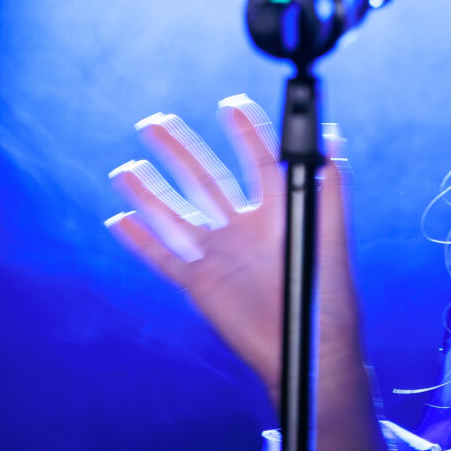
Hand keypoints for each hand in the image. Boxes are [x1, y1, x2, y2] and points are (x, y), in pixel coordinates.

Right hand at [106, 97, 387, 450]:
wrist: (310, 347)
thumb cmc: (328, 292)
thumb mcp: (330, 233)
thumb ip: (329, 186)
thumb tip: (332, 136)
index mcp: (278, 209)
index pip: (257, 159)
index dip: (246, 131)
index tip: (230, 103)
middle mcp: (244, 226)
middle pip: (204, 178)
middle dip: (179, 150)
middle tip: (153, 121)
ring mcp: (219, 253)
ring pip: (175, 213)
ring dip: (149, 191)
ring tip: (126, 167)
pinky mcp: (200, 282)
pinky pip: (163, 256)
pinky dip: (140, 240)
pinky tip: (118, 220)